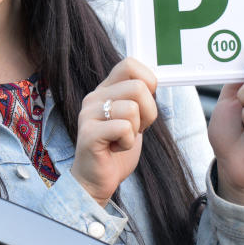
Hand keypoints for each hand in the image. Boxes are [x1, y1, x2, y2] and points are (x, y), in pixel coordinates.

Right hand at [71, 57, 158, 206]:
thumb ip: (139, 99)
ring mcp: (88, 114)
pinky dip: (128, 143)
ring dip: (136, 130)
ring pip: (132, 108)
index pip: (129, 63)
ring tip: (122, 139)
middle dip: (148, 113)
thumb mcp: (133, 119)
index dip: (148, 82)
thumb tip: (155, 81)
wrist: (96, 180)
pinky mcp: (89, 134)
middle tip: (136, 129)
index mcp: (105, 89)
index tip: (144, 106)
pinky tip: (116, 148)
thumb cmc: (116, 149)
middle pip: (138, 87)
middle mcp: (94, 97)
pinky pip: (124, 128)